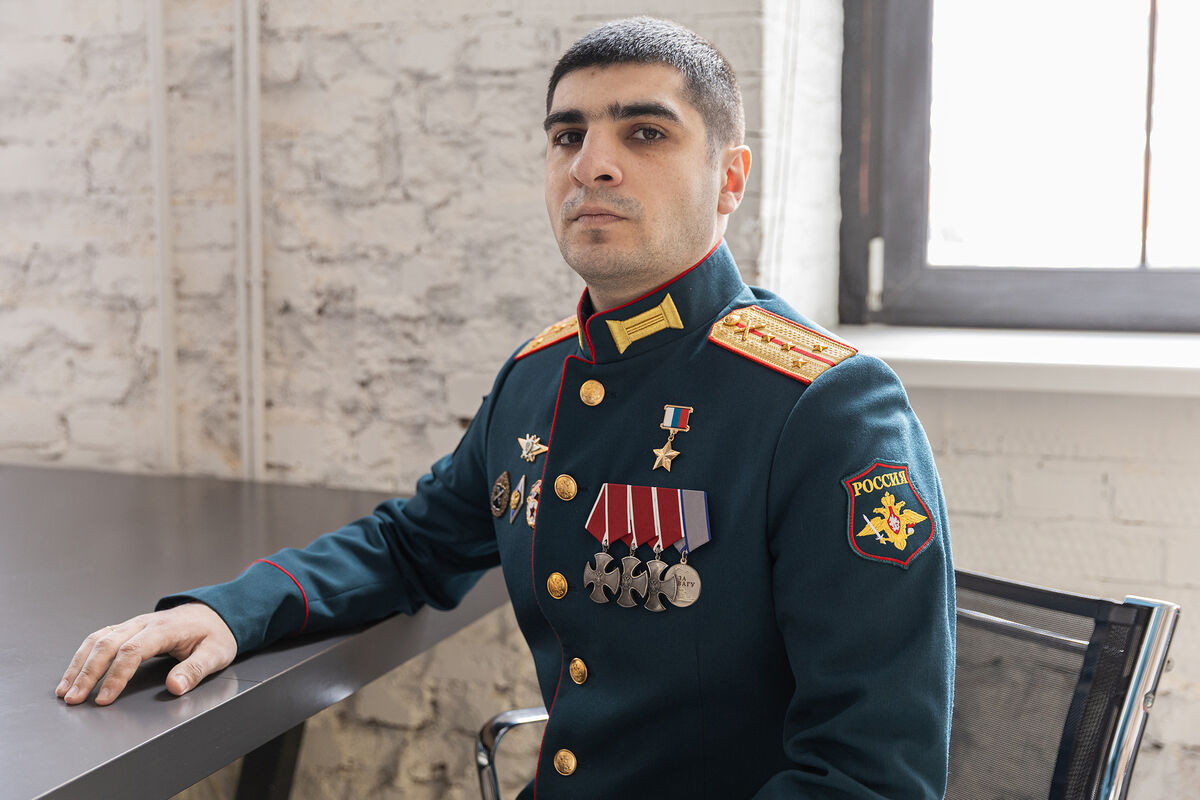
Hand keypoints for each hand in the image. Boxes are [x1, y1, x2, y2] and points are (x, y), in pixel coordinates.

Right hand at [56, 603, 236, 705]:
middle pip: (108, 644)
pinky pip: (100, 638)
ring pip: (98, 639)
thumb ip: (195, 670)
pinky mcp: (129, 628)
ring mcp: (134, 624)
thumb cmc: (215, 634)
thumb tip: (175, 687)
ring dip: (79, 665)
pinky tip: (73, 673)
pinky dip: (83, 656)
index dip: (116, 676)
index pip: (133, 651)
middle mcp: (144, 623)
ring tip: (65, 690)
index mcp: (165, 628)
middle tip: (74, 699)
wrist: (215, 613)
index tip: (104, 699)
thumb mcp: (216, 653)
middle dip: (88, 673)